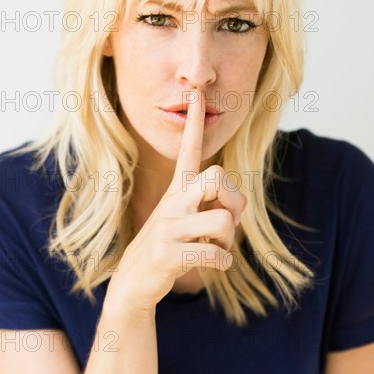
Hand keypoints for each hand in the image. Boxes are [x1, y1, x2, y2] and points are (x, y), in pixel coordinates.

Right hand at [104, 89, 246, 313]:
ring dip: (228, 240)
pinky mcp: (168, 253)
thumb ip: (215, 206)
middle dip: (234, 199)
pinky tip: (212, 264)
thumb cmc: (170, 243)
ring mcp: (167, 227)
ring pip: (223, 222)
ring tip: (216, 248)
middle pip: (217, 176)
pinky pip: (216, 255)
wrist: (135, 280)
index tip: (195, 93)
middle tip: (227, 219)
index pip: (188, 150)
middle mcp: (172, 202)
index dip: (194, 123)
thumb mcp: (187, 219)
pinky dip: (223, 263)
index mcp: (178, 189)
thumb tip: (239, 207)